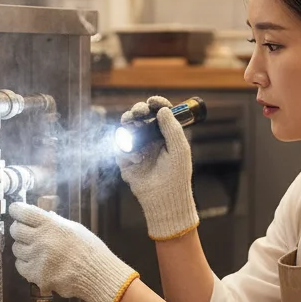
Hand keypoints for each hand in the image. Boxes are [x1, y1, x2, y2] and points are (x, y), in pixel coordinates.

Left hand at [8, 202, 138, 301]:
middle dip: (19, 230)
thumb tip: (45, 216)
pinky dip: (26, 264)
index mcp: (51, 225)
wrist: (97, 275)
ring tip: (38, 251)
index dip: (16, 210)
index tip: (15, 211)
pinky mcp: (36, 275)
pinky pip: (21, 266)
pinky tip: (39, 263)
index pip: (23, 212)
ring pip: (16, 249)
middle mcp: (42, 239)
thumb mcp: (75, 229)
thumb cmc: (90, 251)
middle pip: (15, 230)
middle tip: (26, 233)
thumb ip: (56, 222)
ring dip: (24, 248)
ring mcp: (37, 258)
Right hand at [116, 95, 197, 240]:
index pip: (159, 114)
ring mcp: (137, 149)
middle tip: (139, 112)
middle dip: (137, 111)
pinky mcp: (126, 161)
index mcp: (165, 135)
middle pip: (140, 117)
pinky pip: (120, 148)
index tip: (153, 102)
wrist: (165, 199)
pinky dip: (126, 150)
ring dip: (128, 124)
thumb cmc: (177, 175)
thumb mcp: (180, 149)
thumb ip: (173, 129)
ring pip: (127, 129)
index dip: (156, 105)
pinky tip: (137, 158)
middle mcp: (150, 140)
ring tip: (132, 127)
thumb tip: (163, 110)